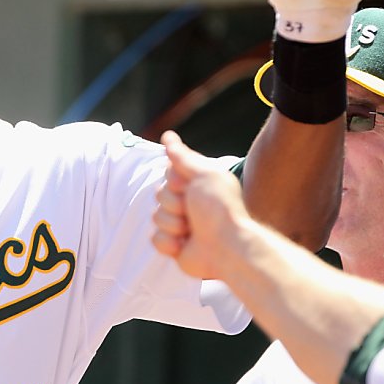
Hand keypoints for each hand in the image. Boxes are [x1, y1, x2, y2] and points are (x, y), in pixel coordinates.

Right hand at [152, 131, 247, 279]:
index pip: (168, 173)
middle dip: (173, 203)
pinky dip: (169, 242)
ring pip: (156, 217)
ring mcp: (180, 224)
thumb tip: (168, 136)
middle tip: (192, 210)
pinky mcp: (175, 245)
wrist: (227, 247)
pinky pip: (155, 239)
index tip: (188, 185)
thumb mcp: (205, 174)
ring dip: (173, 223)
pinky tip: (184, 244)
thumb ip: (183, 157)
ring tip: (192, 230)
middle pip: (159, 194)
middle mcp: (188, 202)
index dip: (174, 180)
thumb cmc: (221, 209)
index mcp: (197, 184)